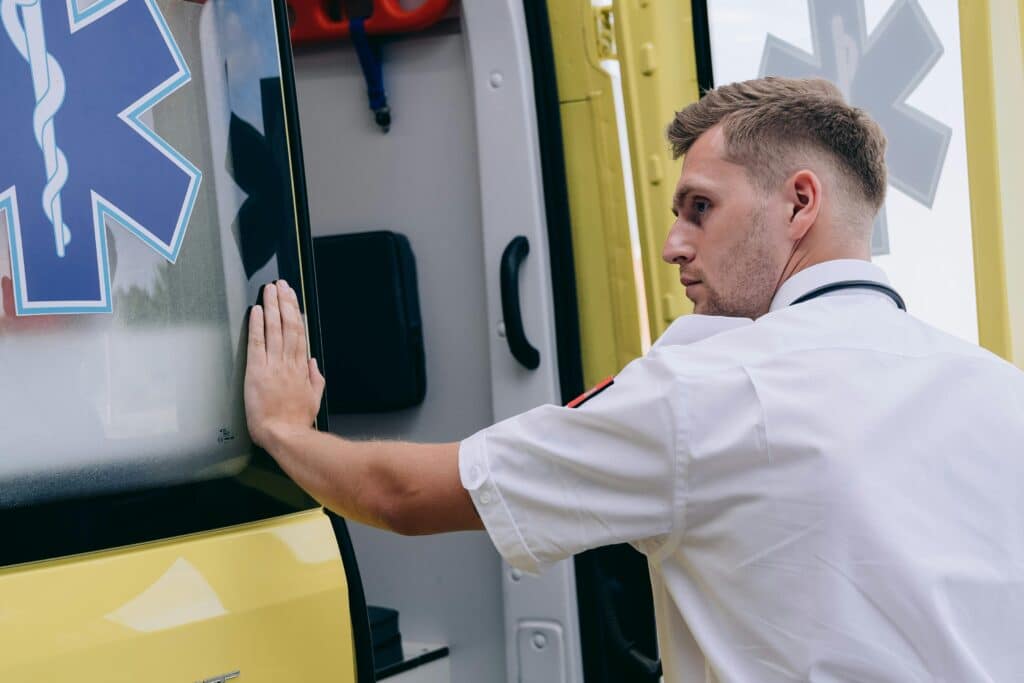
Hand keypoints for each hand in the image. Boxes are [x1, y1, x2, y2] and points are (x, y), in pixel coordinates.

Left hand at [244, 280, 324, 447]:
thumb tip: (313, 363)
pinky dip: (258, 326)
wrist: (285, 435)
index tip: (292, 298)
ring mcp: (273, 365)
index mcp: (300, 368)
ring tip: (270, 290)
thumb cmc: (296, 421)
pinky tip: (258, 312)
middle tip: (280, 285)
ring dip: (273, 307)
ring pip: (275, 329)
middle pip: (288, 325)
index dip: (295, 312)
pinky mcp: (257, 372)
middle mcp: (288, 362)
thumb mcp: (313, 399)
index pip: (298, 333)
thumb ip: (314, 378)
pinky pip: (258, 344)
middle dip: (284, 302)